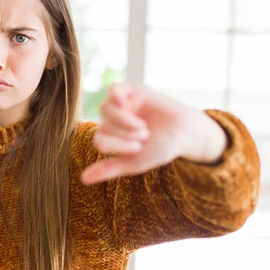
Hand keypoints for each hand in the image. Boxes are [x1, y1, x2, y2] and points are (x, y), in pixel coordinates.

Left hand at [80, 83, 227, 184]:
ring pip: (106, 109)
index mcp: (110, 138)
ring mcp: (121, 105)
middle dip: (125, 135)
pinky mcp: (131, 90)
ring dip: (124, 120)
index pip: (99, 141)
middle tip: (146, 136)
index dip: (118, 146)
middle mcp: (112, 121)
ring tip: (143, 126)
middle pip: (103, 126)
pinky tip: (124, 102)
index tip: (140, 147)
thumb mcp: (134, 162)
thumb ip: (109, 169)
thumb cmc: (160, 148)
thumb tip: (83, 179)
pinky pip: (114, 90)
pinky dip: (116, 96)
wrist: (186, 132)